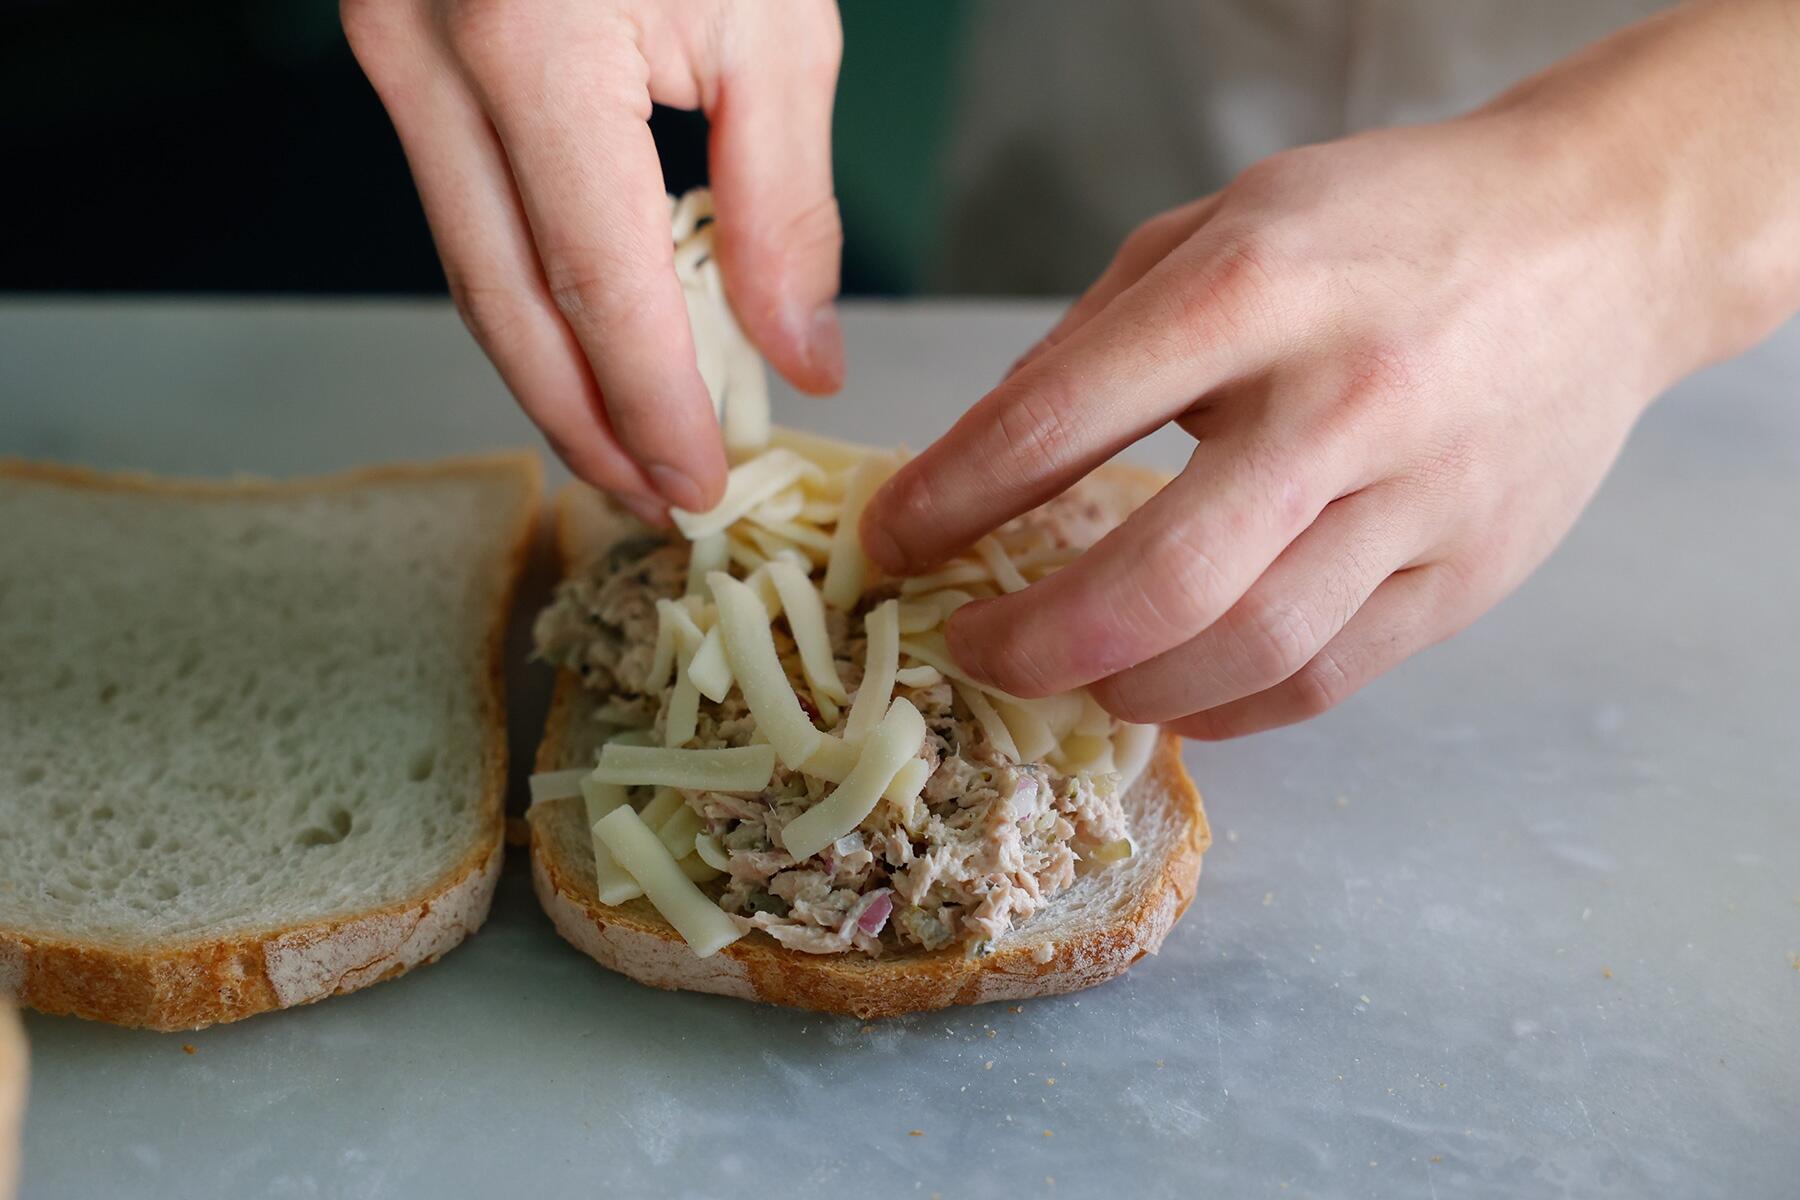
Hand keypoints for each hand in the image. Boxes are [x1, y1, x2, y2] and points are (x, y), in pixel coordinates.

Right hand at [343, 0, 845, 521]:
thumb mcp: (773, 21)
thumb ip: (783, 199)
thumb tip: (797, 352)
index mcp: (531, 44)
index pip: (594, 283)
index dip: (648, 404)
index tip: (700, 481)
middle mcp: (430, 58)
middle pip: (504, 304)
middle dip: (584, 426)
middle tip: (658, 499)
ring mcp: (395, 55)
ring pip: (471, 271)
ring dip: (551, 378)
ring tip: (631, 449)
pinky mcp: (403, 55)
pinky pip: (466, 211)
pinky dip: (531, 298)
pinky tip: (590, 350)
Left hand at [860, 1, 1799, 738]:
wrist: (1604, 239)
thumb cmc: (1388, 223)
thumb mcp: (1224, 224)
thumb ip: (1102, 336)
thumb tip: (985, 456)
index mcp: (1258, 286)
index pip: (1062, 418)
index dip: (950, 499)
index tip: (890, 545)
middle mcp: (1345, 400)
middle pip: (1163, 577)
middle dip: (1034, 640)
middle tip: (970, 652)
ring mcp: (1422, 498)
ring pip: (1249, 650)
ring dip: (1126, 689)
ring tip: (1069, 677)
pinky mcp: (1471, 572)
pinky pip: (1329, 679)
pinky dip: (1229, 710)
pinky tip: (1172, 697)